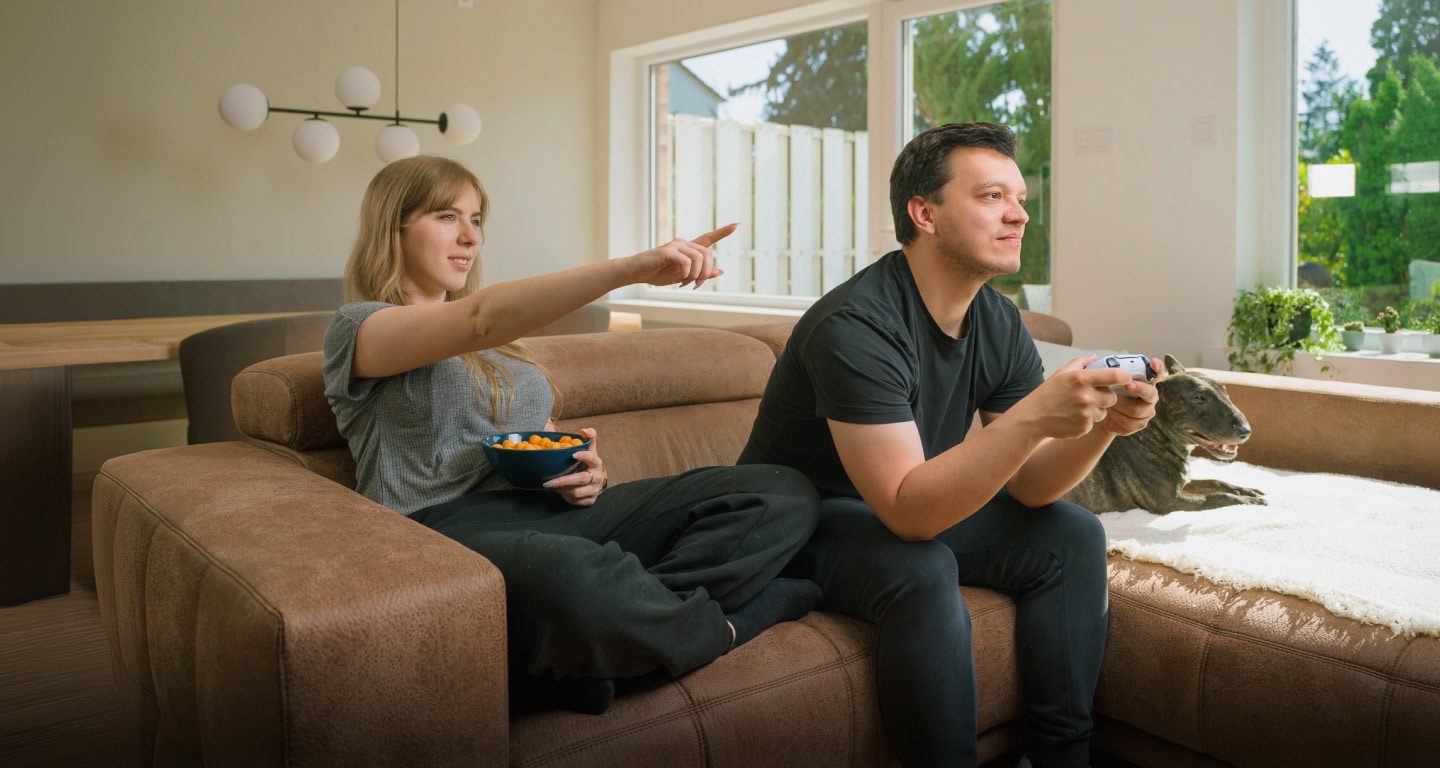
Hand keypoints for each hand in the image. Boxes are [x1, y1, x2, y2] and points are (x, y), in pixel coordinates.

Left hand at [542, 427, 605, 505]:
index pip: (591, 458)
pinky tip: (561, 492)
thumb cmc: (588, 464)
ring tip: (555, 486)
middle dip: (564, 481)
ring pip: (576, 492)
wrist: (596, 481)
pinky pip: (575, 501)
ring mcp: (595, 490)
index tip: (573, 454)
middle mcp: (597, 476)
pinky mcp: (591, 500)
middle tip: (548, 482)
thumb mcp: (590, 449)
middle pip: (581, 479)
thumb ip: (589, 437)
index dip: (583, 456)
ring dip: (563, 490)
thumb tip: (583, 430)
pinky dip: (566, 497)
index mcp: (596, 462)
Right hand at [625, 223, 735, 288]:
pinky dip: (685, 274)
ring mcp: (676, 245)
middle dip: (706, 273)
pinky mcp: (668, 251)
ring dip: (695, 275)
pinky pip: (686, 262)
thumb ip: (700, 273)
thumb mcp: (682, 276)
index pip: (708, 238)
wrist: (635, 272)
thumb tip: (720, 271)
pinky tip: (676, 279)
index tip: (736, 225)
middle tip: (696, 286)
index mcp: (688, 249)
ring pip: (699, 258)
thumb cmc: (657, 273)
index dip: (722, 232)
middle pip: (708, 254)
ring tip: (684, 283)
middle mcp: (683, 243)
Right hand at [1014, 356, 1148, 439]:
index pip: (1115, 375)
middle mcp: (1086, 396)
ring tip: (1079, 408)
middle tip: (1092, 396)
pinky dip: (1087, 420)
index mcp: (1081, 379)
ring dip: (1097, 410)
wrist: (1033, 418)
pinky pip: (1095, 423)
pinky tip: (1073, 417)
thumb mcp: (1061, 374)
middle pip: (1112, 397)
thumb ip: (1080, 363)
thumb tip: (1095, 358)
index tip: (1126, 378)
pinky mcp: (1084, 427)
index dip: (1125, 376)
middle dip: (1105, 396)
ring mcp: (1086, 413)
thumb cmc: (1047, 394)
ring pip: (1104, 411)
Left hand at [1096, 356, 1160, 435]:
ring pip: (1137, 410)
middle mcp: (1149, 395)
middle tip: (1127, 385)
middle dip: (1139, 388)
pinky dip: (1117, 418)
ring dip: (1120, 406)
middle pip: (1150, 393)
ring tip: (1108, 403)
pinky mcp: (1139, 424)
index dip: (1157, 368)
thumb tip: (1094, 358)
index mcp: (1144, 381)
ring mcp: (1146, 411)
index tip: (1153, 362)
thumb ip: (1103, 370)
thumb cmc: (1104, 391)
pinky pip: (1130, 423)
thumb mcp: (1104, 380)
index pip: (1156, 372)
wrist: (1100, 413)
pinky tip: (1109, 415)